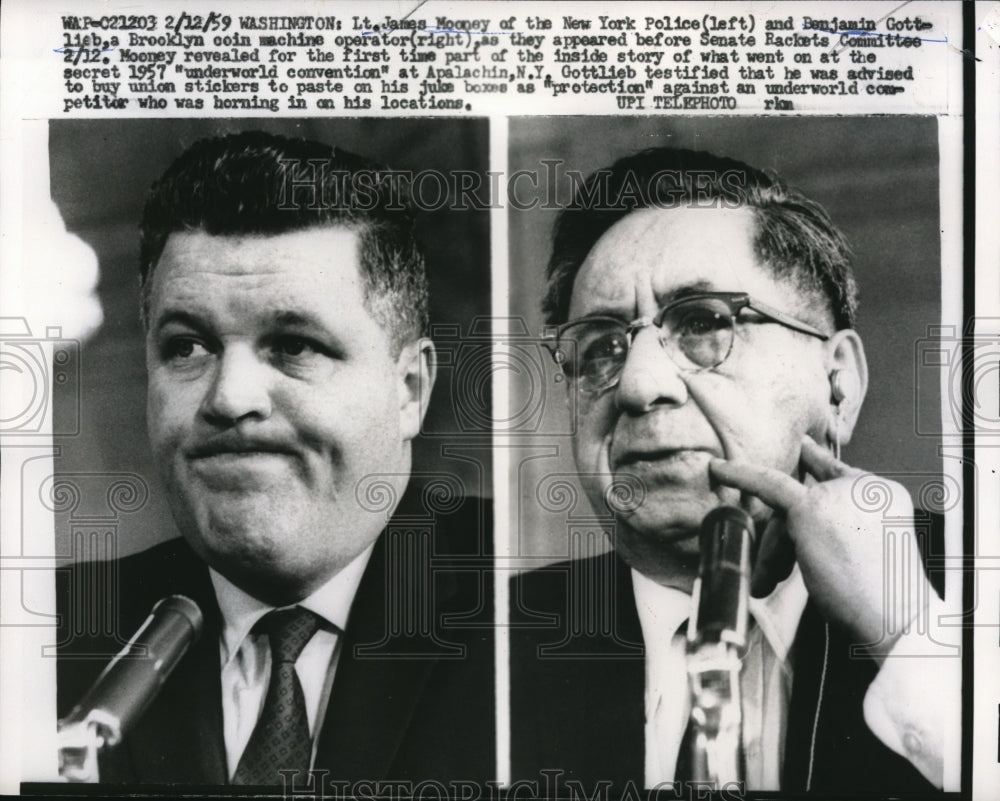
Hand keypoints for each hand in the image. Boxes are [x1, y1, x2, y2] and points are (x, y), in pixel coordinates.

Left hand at [709, 435, 930, 657]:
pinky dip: (739, 476)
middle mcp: (862, 484)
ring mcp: (836, 493)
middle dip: (786, 535)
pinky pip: (767, 485)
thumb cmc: (883, 600)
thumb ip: (843, 526)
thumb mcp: (869, 551)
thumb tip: (798, 523)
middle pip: (806, 495)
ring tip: (768, 583)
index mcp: (883, 493)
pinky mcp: (809, 507)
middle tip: (776, 573)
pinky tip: (719, 470)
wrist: (897, 616)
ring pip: (786, 508)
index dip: (815, 464)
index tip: (803, 448)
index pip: (838, 474)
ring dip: (774, 549)